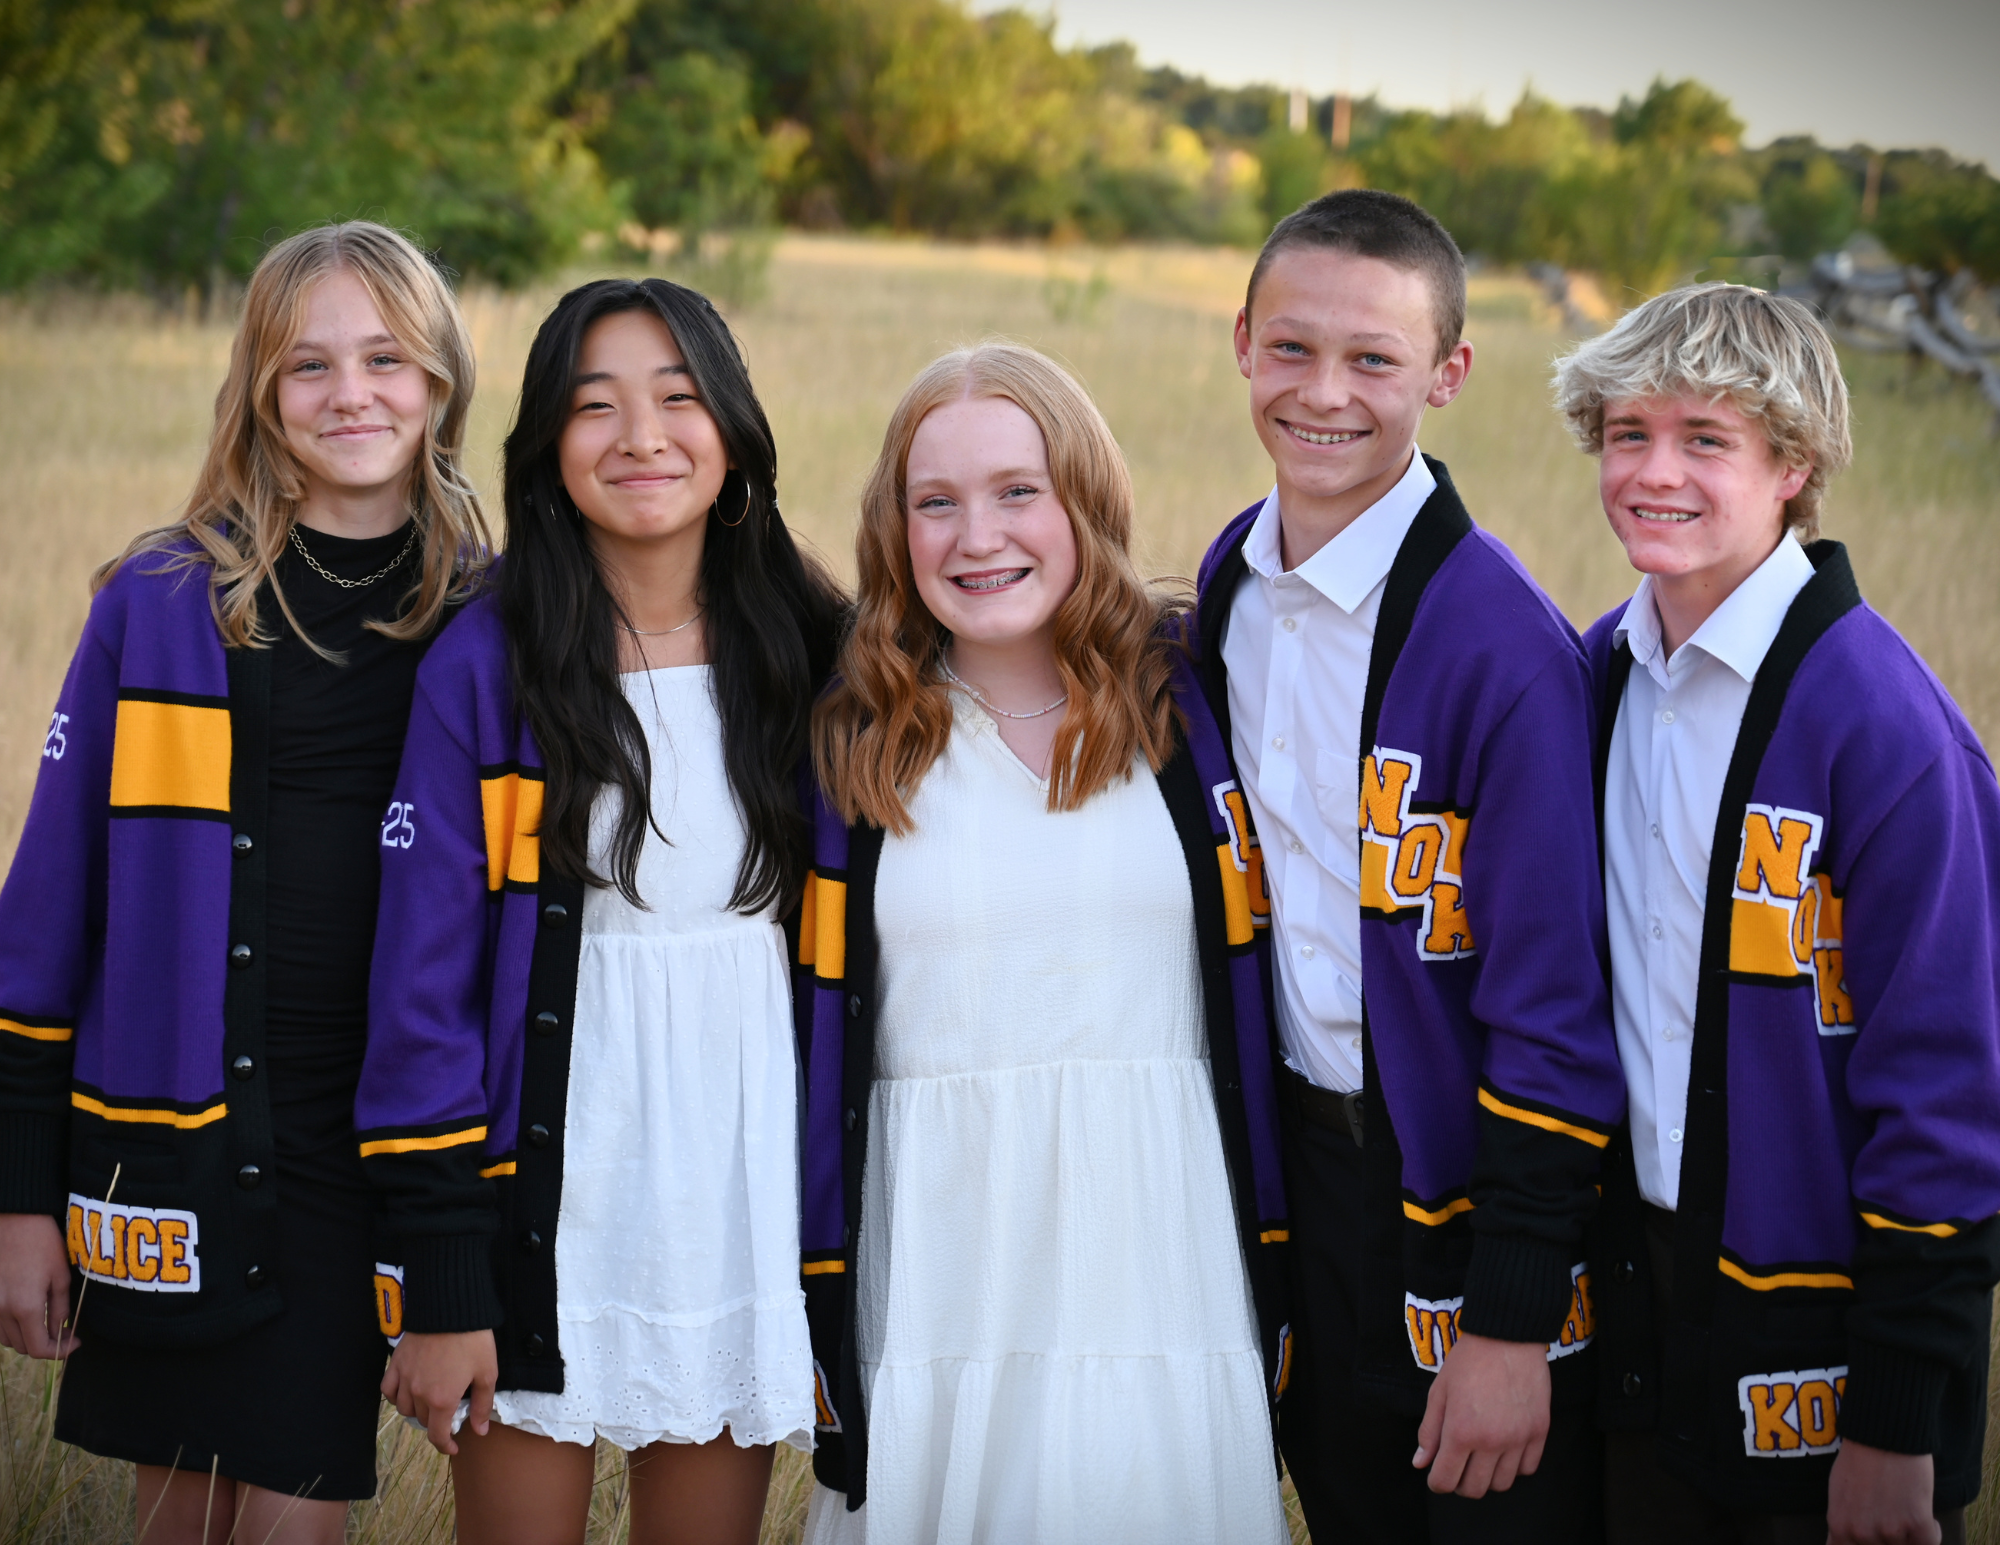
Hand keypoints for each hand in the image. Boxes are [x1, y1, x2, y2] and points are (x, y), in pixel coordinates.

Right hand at [0, 1213, 77, 1358]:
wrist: (15, 1219)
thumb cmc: (42, 1242)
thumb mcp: (61, 1275)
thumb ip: (60, 1309)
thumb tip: (61, 1332)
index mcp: (25, 1308)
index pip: (38, 1348)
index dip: (59, 1352)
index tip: (75, 1343)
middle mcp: (1, 1311)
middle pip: (22, 1347)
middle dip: (45, 1345)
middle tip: (66, 1332)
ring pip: (6, 1338)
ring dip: (27, 1337)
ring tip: (47, 1323)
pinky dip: (11, 1327)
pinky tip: (27, 1314)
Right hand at [381, 1329, 496, 1455]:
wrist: (451, 1309)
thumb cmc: (472, 1340)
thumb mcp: (487, 1373)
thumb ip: (482, 1405)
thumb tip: (480, 1431)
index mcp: (442, 1400)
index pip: (438, 1435)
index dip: (446, 1446)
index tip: (453, 1447)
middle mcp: (418, 1394)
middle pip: (423, 1421)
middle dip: (437, 1423)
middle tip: (449, 1413)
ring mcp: (405, 1379)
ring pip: (404, 1408)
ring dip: (417, 1411)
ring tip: (430, 1403)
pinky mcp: (396, 1364)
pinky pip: (388, 1390)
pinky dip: (395, 1396)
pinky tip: (406, 1392)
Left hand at [1412, 1331, 1550, 1496]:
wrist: (1506, 1336)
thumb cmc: (1468, 1361)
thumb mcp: (1439, 1392)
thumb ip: (1429, 1431)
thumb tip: (1420, 1463)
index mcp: (1460, 1432)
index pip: (1446, 1481)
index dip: (1437, 1482)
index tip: (1437, 1475)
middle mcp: (1491, 1441)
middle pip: (1475, 1489)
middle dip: (1460, 1483)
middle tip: (1457, 1466)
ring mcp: (1518, 1439)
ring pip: (1502, 1483)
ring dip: (1487, 1476)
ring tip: (1480, 1457)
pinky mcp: (1539, 1432)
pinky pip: (1528, 1468)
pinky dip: (1514, 1466)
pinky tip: (1503, 1450)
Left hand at [1827, 1440, 1938, 1544]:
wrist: (1884, 1434)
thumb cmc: (1860, 1458)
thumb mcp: (1838, 1492)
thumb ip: (1843, 1523)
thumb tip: (1840, 1543)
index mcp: (1839, 1527)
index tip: (1877, 1536)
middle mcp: (1862, 1534)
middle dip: (1890, 1540)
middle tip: (1893, 1517)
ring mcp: (1889, 1531)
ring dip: (1911, 1534)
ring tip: (1905, 1508)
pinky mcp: (1917, 1525)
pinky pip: (1930, 1543)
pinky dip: (1932, 1532)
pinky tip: (1925, 1514)